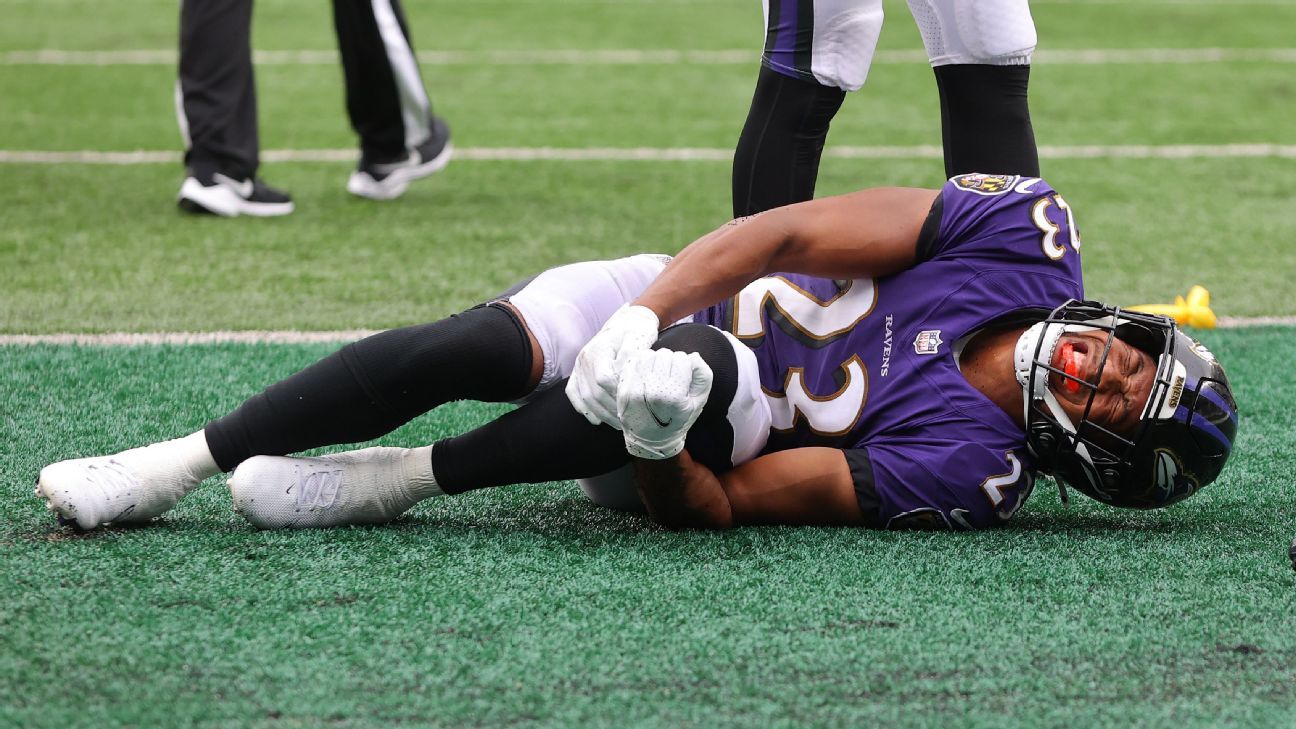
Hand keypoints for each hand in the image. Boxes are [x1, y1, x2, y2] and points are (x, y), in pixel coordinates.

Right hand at [566, 305, 660, 426]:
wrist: (628, 321)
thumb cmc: (637, 331)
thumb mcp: (639, 338)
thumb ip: (632, 356)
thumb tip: (626, 373)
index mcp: (599, 349)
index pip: (604, 379)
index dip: (617, 395)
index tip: (632, 406)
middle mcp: (584, 358)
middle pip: (593, 392)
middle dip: (611, 410)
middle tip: (628, 421)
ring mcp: (579, 365)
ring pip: (584, 397)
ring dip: (600, 414)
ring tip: (618, 424)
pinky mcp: (578, 371)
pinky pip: (573, 393)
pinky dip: (583, 408)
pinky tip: (596, 420)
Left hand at [616, 348, 712, 459]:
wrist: (651, 439)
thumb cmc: (678, 418)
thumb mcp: (699, 401)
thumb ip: (703, 376)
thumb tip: (693, 356)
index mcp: (674, 395)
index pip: (682, 359)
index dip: (685, 366)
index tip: (683, 378)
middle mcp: (653, 391)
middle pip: (665, 354)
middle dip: (670, 363)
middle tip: (670, 377)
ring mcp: (635, 389)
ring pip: (649, 355)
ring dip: (655, 361)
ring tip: (658, 376)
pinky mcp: (623, 388)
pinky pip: (634, 361)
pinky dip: (641, 364)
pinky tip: (646, 376)